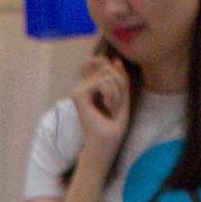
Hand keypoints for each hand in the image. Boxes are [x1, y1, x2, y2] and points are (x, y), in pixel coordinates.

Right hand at [74, 43, 132, 158]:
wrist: (106, 142)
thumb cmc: (114, 125)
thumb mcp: (122, 96)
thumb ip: (119, 77)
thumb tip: (115, 59)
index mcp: (91, 87)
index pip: (104, 65)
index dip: (117, 74)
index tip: (116, 97)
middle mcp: (82, 87)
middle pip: (107, 68)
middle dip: (119, 85)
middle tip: (115, 106)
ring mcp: (78, 90)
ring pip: (107, 74)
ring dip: (116, 92)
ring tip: (111, 108)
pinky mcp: (78, 94)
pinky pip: (103, 82)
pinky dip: (112, 94)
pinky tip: (107, 107)